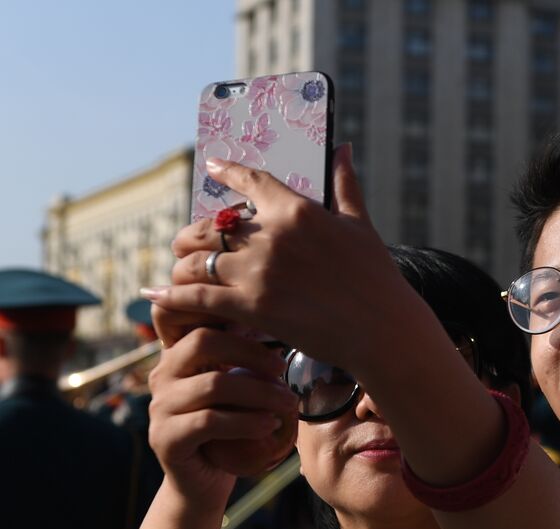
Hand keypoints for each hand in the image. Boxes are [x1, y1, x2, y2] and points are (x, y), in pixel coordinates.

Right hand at [146, 325, 299, 505]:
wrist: (204, 481)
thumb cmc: (231, 429)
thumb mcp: (238, 390)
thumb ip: (246, 360)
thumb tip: (289, 322)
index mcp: (177, 355)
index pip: (194, 317)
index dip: (223, 311)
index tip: (269, 327)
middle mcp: (162, 374)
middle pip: (204, 341)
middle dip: (251, 352)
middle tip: (283, 369)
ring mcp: (160, 407)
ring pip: (213, 385)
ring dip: (260, 392)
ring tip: (288, 403)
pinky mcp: (165, 438)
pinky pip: (209, 422)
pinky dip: (246, 422)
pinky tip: (270, 425)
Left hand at [149, 145, 428, 373]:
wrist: (383, 331)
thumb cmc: (378, 280)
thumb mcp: (362, 227)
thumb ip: (345, 185)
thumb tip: (343, 147)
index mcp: (298, 211)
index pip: (251, 182)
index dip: (228, 173)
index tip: (214, 167)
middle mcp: (273, 236)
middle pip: (213, 225)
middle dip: (196, 232)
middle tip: (188, 241)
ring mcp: (259, 272)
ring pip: (199, 259)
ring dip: (184, 264)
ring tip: (178, 269)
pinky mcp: (251, 307)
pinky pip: (198, 296)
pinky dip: (173, 295)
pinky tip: (156, 293)